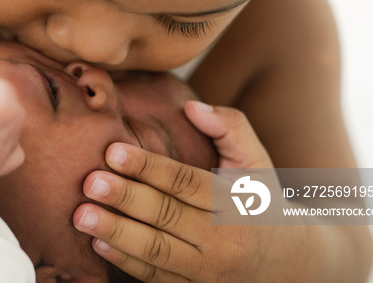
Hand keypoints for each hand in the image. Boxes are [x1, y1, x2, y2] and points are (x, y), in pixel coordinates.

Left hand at [73, 101, 305, 281]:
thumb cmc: (263, 200)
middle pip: (166, 216)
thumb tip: (191, 107)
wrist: (291, 262)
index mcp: (236, 202)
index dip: (149, 167)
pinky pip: (156, 278)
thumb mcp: (258, 160)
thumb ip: (230, 127)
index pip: (186, 182)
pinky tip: (98, 243)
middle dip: (125, 199)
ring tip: (81, 215)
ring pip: (156, 252)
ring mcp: (207, 269)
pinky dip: (126, 262)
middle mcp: (222, 239)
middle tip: (89, 182)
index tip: (113, 151)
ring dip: (116, 233)